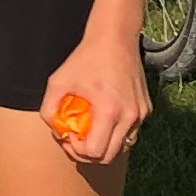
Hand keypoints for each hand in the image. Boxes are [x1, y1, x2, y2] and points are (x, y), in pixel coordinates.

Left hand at [40, 31, 148, 166]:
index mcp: (109, 111)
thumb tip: (54, 129)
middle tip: (76, 140)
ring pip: (122, 147)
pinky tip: (102, 119)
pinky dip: (115, 133)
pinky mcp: (146, 109)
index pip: (95, 152)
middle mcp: (130, 117)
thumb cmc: (85, 59)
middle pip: (109, 157)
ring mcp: (141, 114)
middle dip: (88, 154)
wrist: (115, 39)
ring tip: (90, 131)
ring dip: (104, 145)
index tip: (69, 136)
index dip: (77, 151)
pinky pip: (130, 133)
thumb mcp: (57, 82)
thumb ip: (49, 109)